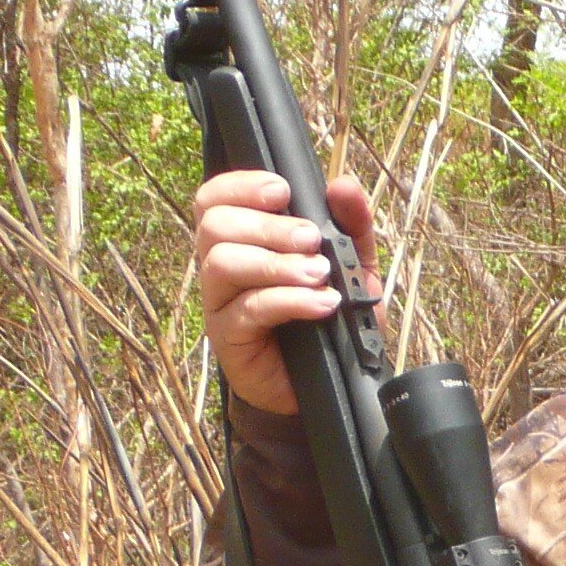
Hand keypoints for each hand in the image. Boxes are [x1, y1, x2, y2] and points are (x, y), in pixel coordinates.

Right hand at [194, 169, 381, 417]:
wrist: (331, 381)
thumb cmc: (330, 318)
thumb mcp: (351, 267)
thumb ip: (351, 226)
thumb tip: (343, 184)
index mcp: (241, 241)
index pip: (214, 199)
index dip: (241, 186)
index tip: (282, 191)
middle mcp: (220, 267)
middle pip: (215, 225)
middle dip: (267, 226)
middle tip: (311, 240)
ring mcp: (220, 303)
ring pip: (222, 263)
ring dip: (275, 263)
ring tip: (319, 274)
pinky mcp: (229, 338)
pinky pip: (247, 310)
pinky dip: (289, 301)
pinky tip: (322, 304)